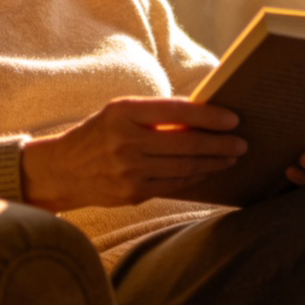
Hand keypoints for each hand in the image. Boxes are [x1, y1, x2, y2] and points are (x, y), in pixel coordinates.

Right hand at [21, 96, 244, 211]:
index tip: (233, 118)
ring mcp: (130, 171)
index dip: (209, 116)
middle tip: (241, 141)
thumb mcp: (119, 112)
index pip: (176, 111)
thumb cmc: (98, 133)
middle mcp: (126, 141)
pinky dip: (196, 176)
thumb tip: (202, 113)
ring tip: (232, 156)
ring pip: (185, 167)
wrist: (63, 169)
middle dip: (220, 143)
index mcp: (123, 112)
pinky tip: (209, 170)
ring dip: (214, 162)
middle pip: (186, 143)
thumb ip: (155, 113)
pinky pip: (174, 184)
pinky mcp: (133, 193)